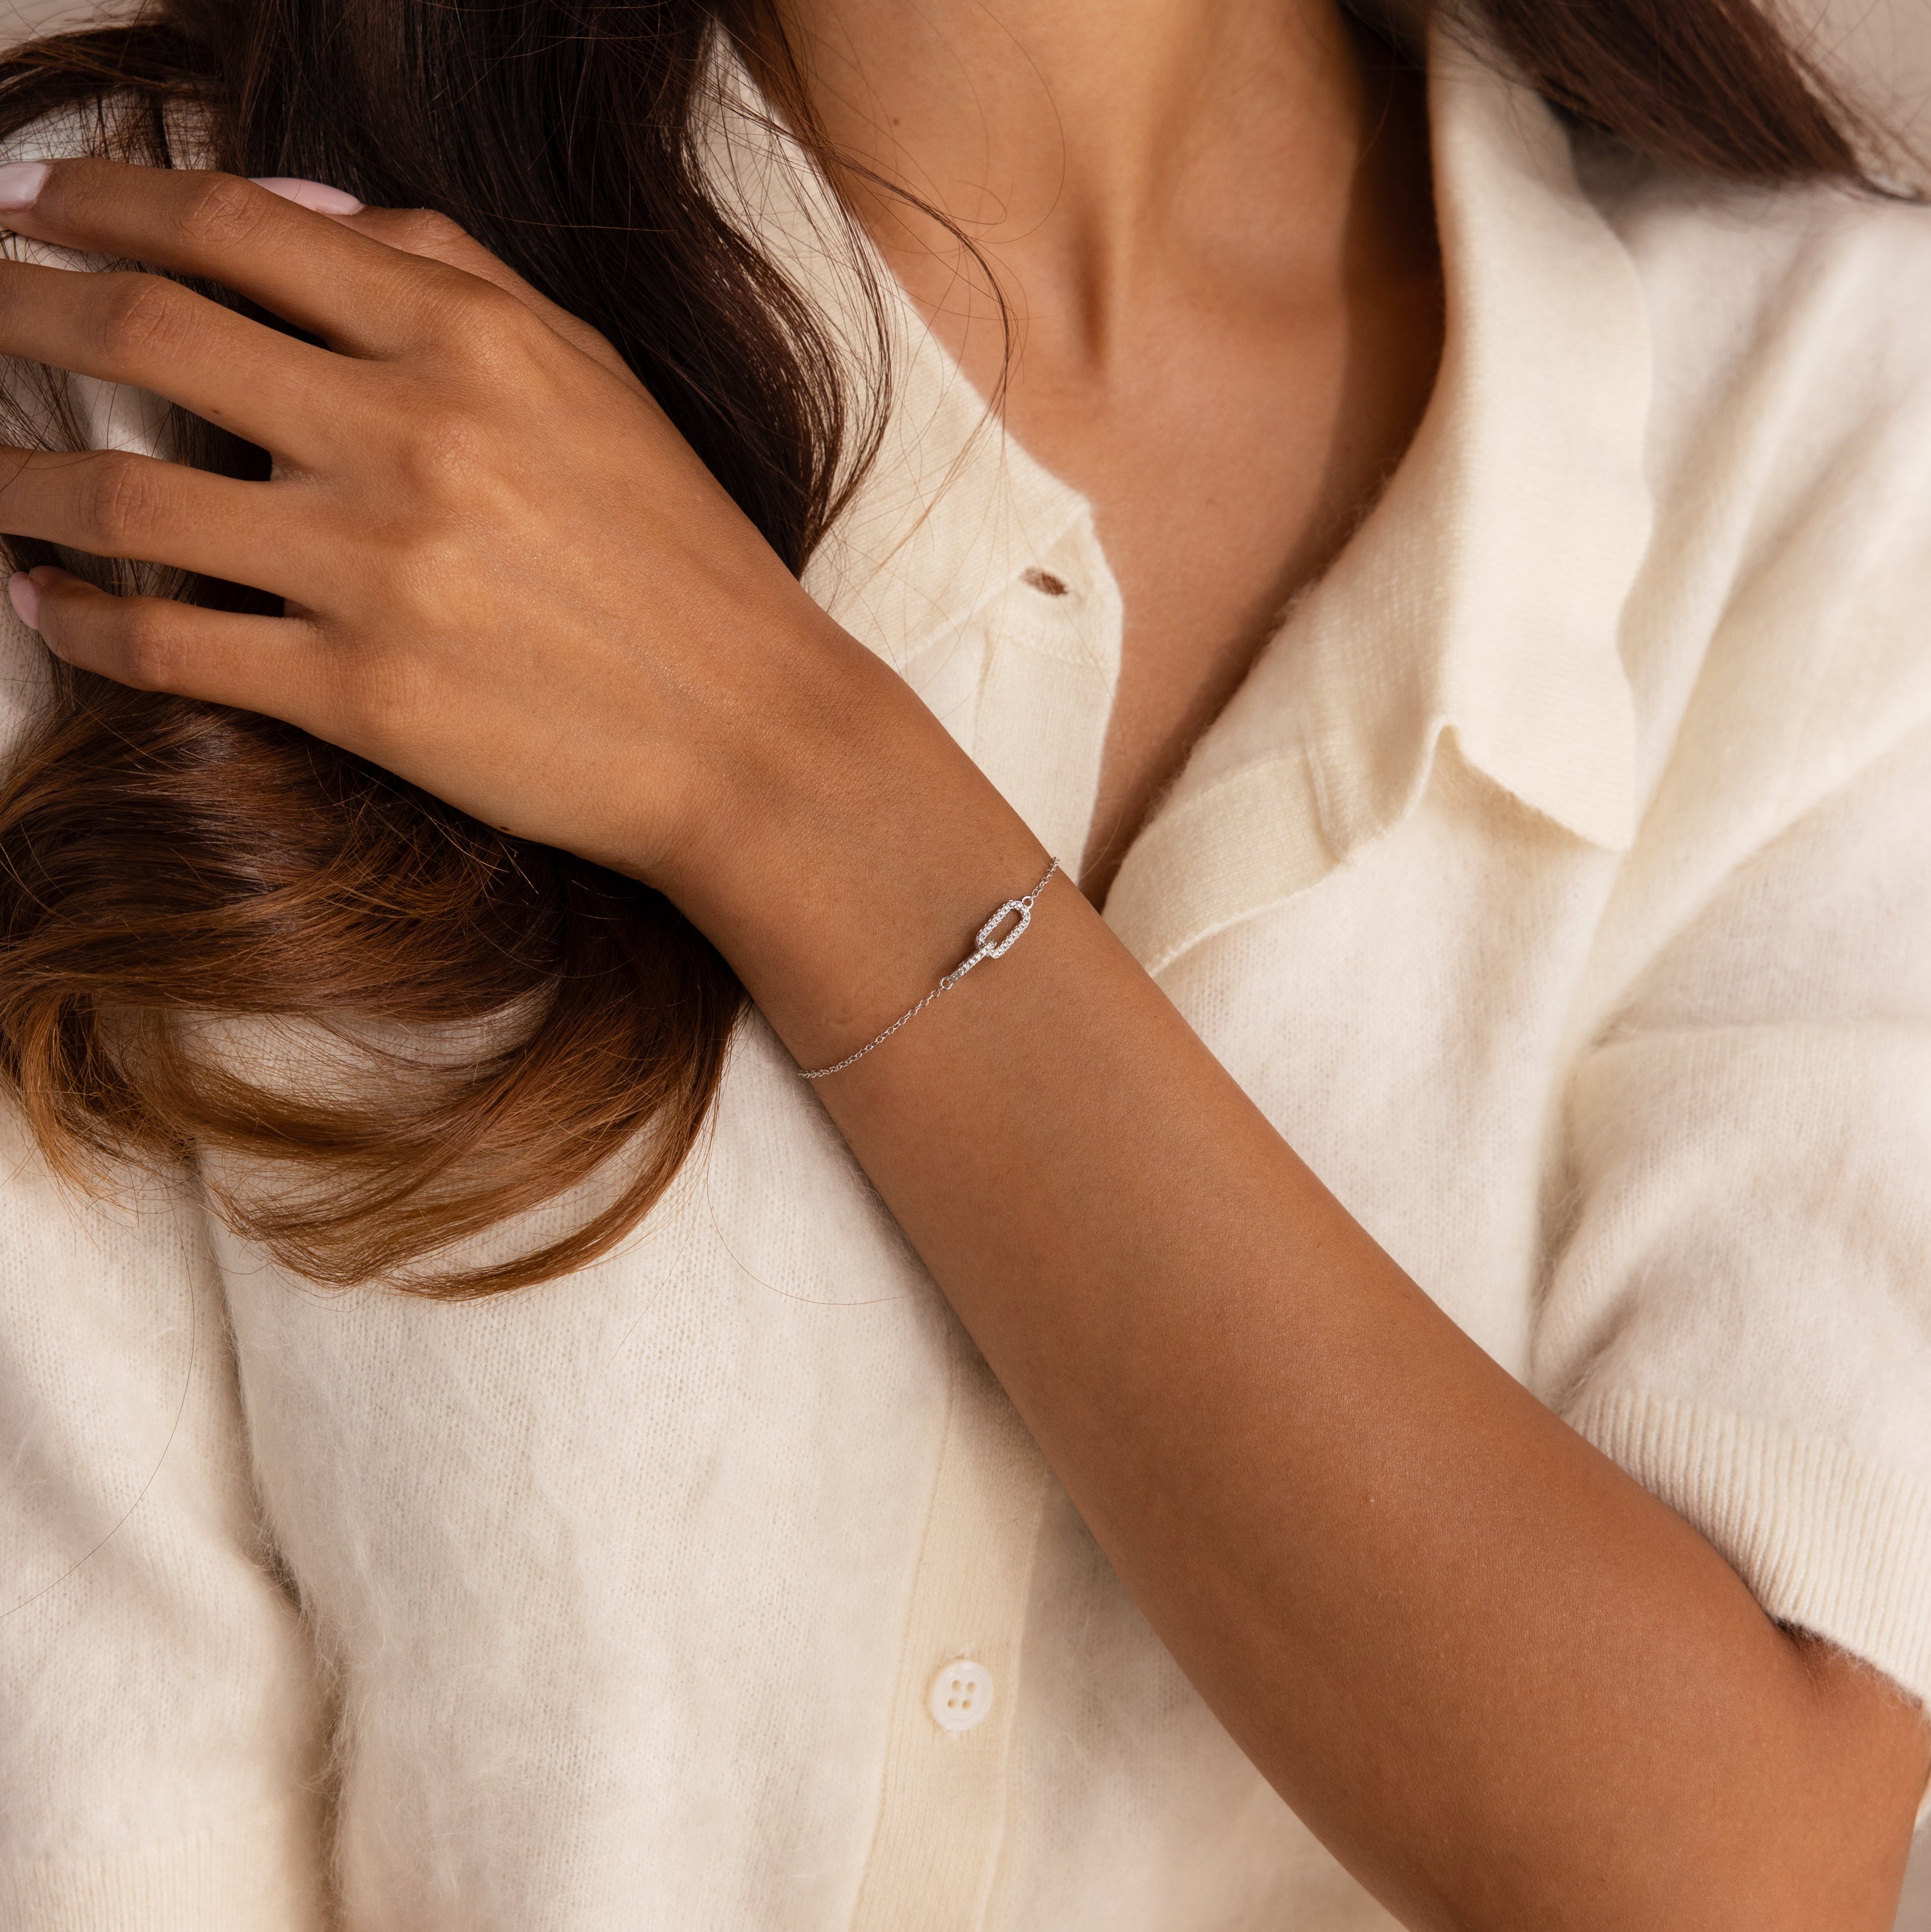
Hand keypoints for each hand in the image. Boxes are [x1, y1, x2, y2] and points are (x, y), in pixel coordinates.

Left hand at [0, 157, 876, 884]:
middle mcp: (413, 435)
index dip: (99, 202)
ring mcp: (381, 568)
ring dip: (13, 477)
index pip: (235, 231)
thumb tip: (293, 209)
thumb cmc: (681, 557)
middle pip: (149, 334)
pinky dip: (80, 621)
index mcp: (471, 341)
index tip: (24, 203)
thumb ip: (453, 274)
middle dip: (17, 304)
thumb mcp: (594, 379)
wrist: (750, 733)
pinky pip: (172, 648)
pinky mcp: (364, 695)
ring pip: (127, 499)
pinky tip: (39, 601)